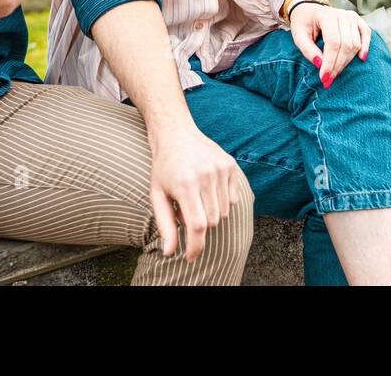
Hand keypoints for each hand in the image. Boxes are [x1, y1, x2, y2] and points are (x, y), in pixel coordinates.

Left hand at [148, 127, 244, 260]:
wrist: (176, 134)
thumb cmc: (164, 168)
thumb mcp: (157, 195)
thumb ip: (165, 225)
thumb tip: (170, 252)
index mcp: (186, 184)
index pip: (198, 225)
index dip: (195, 246)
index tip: (190, 257)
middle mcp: (206, 176)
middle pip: (212, 221)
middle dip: (200, 224)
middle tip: (186, 208)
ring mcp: (221, 169)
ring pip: (223, 212)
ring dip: (210, 213)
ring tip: (196, 197)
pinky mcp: (231, 165)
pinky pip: (233, 199)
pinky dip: (222, 201)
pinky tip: (208, 187)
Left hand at [288, 2, 371, 88]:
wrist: (308, 10)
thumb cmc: (303, 24)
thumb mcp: (298, 36)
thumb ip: (308, 50)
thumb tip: (320, 65)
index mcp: (325, 16)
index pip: (333, 42)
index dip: (330, 62)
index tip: (324, 78)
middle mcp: (341, 14)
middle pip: (346, 45)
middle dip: (338, 65)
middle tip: (329, 80)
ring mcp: (351, 16)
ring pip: (355, 43)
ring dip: (347, 61)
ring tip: (336, 72)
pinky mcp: (357, 20)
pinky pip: (366, 33)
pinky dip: (365, 47)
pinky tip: (361, 58)